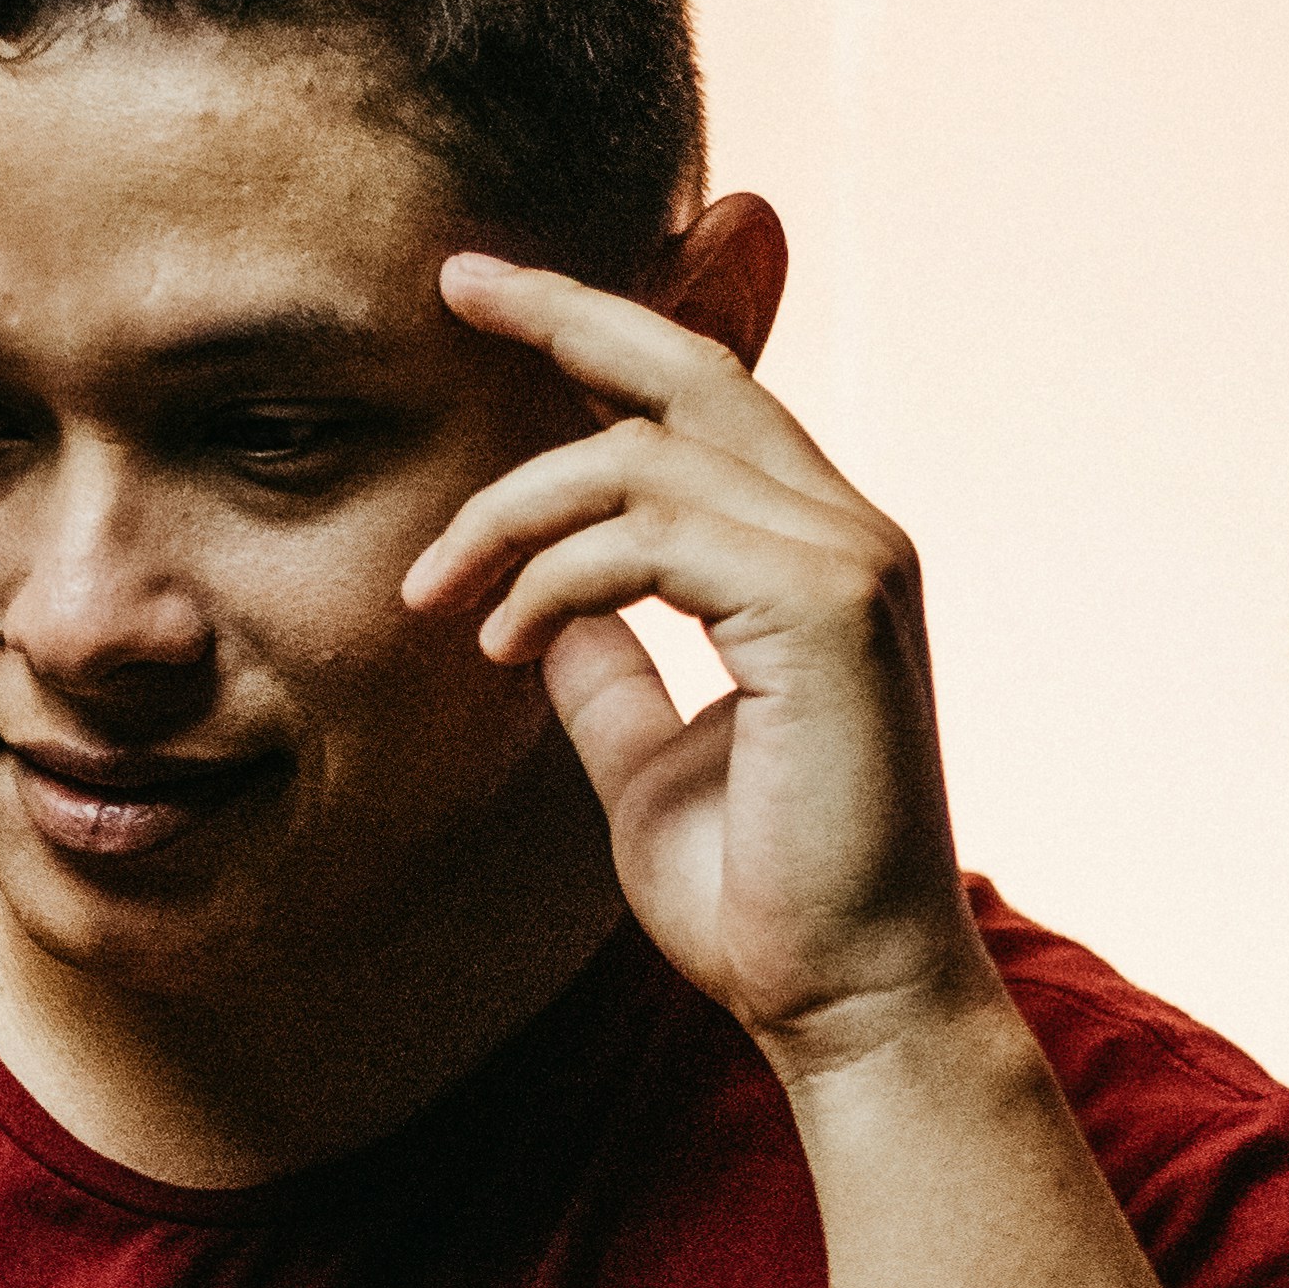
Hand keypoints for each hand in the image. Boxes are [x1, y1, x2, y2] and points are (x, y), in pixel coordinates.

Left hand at [401, 231, 991, 1082]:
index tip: (484, 299)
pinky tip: (500, 641)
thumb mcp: (649, 763)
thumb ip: (606, 670)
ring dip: (511, 515)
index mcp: (814, 556)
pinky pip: (651, 538)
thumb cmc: (760, 900)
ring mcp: (850, 563)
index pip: (701, 401)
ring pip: (641, 458)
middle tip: (452, 284)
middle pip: (691, 368)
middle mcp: (848, 534)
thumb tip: (540, 609)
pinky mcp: (827, 611)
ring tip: (438, 599)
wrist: (842, 1003)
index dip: (597, 334)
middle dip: (564, 311)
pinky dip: (554, 576)